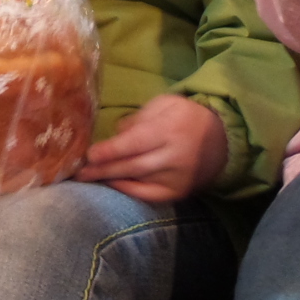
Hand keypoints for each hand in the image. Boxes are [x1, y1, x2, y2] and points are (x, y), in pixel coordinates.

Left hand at [75, 94, 228, 202]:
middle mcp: (174, 156)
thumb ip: (138, 118)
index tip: (88, 155)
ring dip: (110, 180)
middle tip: (78, 172)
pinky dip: (128, 190)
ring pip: (138, 181)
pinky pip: (148, 195)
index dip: (111, 150)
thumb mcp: (164, 105)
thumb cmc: (184, 117)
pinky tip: (112, 185)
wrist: (221, 140)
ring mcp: (177, 178)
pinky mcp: (178, 192)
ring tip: (88, 178)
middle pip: (132, 165)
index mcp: (169, 130)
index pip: (135, 143)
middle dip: (103, 169)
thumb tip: (115, 134)